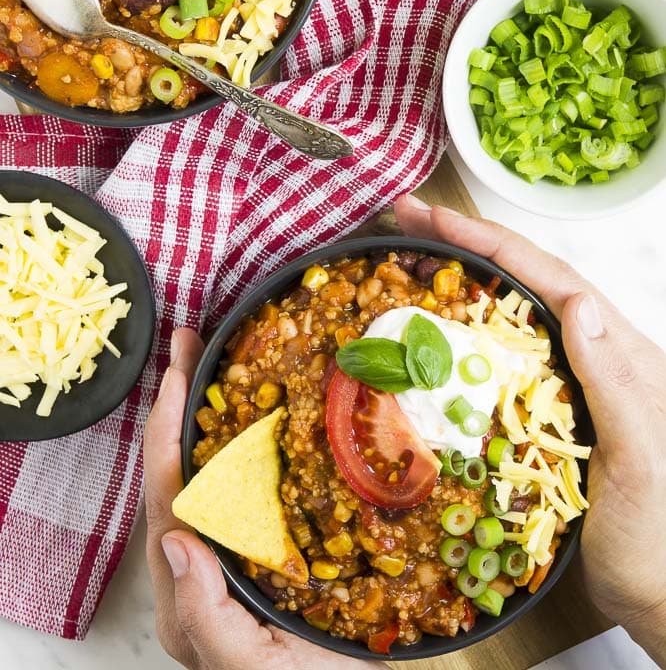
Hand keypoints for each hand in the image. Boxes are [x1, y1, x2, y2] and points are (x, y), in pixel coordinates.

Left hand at [143, 327, 379, 669]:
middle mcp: (202, 562)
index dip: (165, 429)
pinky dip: (241, 438)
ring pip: (208, 470)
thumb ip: (205, 616)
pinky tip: (259, 409)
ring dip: (205, 412)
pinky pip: (241, 483)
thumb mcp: (249, 666)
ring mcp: (232, 551)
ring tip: (211, 360)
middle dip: (177, 402)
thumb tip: (179, 541)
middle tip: (189, 343)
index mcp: (190, 586)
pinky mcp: (262, 546)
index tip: (174, 374)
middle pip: (179, 468)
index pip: (167, 493)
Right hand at [395, 195, 665, 665]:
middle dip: (466, 245)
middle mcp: (590, 358)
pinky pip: (495, 363)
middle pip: (524, 283)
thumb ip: (615, 383)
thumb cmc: (657, 536)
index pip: (551, 280)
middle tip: (406, 222)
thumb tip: (577, 305)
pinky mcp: (541, 416)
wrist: (659, 597)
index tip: (436, 219)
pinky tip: (426, 338)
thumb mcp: (642, 461)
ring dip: (460, 282)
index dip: (492, 243)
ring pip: (507, 316)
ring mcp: (563, 386)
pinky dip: (458, 338)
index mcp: (617, 355)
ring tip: (408, 260)